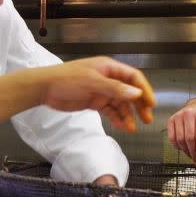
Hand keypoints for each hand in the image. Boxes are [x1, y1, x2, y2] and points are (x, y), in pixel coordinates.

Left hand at [0, 56, 154, 133]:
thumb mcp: (92, 82)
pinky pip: (110, 111)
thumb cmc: (66, 79)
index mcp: (109, 68)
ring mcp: (101, 91)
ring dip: (128, 115)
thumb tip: (136, 93)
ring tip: (132, 128)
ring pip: (120, 104)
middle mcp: (108, 78)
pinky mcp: (94, 102)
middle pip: (129, 92)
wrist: (45, 88)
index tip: (151, 103)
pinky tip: (122, 126)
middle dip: (139, 105)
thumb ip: (115, 89)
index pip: (133, 78)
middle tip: (147, 119)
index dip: (144, 89)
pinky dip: (117, 118)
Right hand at [167, 97, 195, 164]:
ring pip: (180, 139)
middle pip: (189, 138)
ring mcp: (178, 116)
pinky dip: (177, 146)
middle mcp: (189, 113)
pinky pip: (172, 138)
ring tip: (192, 155)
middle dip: (193, 152)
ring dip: (186, 151)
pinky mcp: (171, 120)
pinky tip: (183, 148)